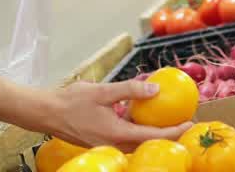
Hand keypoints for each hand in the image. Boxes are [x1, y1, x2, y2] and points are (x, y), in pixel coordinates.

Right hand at [47, 80, 193, 150]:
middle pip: (147, 143)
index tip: (189, 123)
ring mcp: (106, 145)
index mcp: (117, 134)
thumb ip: (129, 90)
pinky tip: (137, 117)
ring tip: (164, 119)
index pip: (153, 136)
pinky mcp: (100, 142)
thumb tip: (155, 89)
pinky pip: (124, 139)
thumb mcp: (102, 91)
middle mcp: (114, 144)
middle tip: (182, 121)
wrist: (45, 113)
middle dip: (167, 134)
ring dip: (151, 133)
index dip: (173, 131)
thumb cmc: (71, 101)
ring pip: (135, 142)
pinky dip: (135, 130)